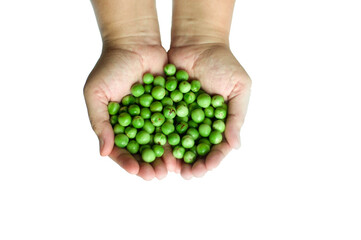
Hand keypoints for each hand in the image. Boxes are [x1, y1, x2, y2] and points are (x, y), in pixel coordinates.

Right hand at [83, 44, 168, 179]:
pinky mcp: (171, 106)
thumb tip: (104, 153)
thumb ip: (99, 122)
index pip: (121, 149)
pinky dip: (179, 137)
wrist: (135, 43)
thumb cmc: (110, 67)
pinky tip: (185, 148)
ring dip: (166, 156)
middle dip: (149, 164)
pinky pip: (175, 125)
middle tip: (156, 175)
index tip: (136, 170)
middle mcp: (137, 124)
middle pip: (143, 150)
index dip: (128, 162)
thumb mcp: (96, 94)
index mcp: (118, 124)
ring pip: (161, 142)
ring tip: (171, 168)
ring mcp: (154, 116)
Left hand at [168, 43, 251, 178]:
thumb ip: (237, 116)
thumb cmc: (223, 64)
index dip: (213, 158)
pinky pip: (163, 125)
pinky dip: (160, 138)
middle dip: (193, 163)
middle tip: (188, 174)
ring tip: (172, 169)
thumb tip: (235, 146)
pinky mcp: (165, 107)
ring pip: (178, 142)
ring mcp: (182, 116)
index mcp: (219, 121)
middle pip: (197, 149)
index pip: (218, 146)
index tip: (207, 167)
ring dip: (176, 157)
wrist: (198, 42)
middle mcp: (200, 122)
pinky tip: (157, 149)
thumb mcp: (239, 88)